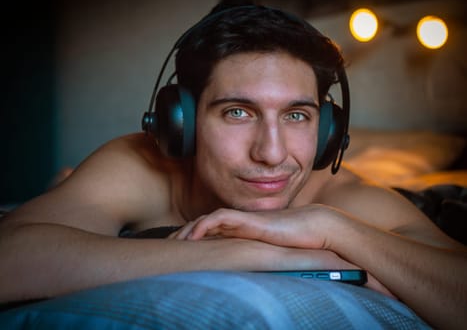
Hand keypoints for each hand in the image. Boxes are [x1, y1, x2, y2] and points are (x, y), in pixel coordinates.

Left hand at [170, 205, 342, 249]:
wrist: (314, 229)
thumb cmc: (296, 244)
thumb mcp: (270, 255)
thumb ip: (256, 260)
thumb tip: (245, 281)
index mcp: (241, 233)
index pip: (210, 233)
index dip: (193, 240)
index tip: (178, 253)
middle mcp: (238, 224)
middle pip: (203, 225)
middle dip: (183, 234)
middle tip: (167, 247)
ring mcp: (242, 220)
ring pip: (206, 219)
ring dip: (188, 229)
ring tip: (175, 242)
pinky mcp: (247, 219)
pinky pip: (220, 217)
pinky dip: (204, 225)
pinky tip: (193, 237)